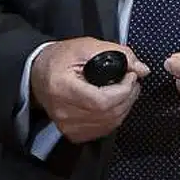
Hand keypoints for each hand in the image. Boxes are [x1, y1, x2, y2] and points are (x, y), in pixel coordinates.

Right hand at [30, 37, 148, 143]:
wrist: (37, 74)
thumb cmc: (59, 59)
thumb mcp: (86, 46)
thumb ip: (117, 53)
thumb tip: (141, 69)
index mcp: (63, 89)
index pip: (101, 101)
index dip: (123, 90)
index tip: (131, 76)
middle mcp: (63, 112)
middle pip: (108, 114)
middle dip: (128, 96)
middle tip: (132, 80)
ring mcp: (67, 126)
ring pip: (109, 124)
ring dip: (125, 106)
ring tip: (126, 89)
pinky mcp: (73, 133)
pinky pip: (103, 130)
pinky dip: (115, 116)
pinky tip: (116, 103)